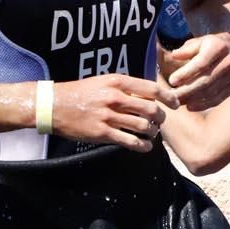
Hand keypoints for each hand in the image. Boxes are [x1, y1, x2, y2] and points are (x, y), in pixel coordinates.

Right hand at [50, 74, 172, 151]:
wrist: (54, 105)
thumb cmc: (80, 93)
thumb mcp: (103, 81)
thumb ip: (125, 87)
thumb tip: (148, 95)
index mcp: (117, 82)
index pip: (152, 88)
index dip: (168, 97)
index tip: (175, 104)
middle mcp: (115, 98)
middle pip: (151, 109)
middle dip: (161, 118)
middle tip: (160, 122)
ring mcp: (109, 116)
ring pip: (143, 126)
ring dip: (152, 132)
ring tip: (151, 133)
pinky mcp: (103, 133)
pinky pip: (130, 141)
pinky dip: (142, 146)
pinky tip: (145, 147)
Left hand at [158, 30, 229, 109]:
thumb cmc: (208, 46)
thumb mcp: (197, 42)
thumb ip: (185, 50)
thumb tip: (174, 55)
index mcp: (219, 46)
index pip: (201, 63)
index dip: (185, 73)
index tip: (171, 81)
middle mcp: (229, 61)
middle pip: (206, 80)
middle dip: (187, 90)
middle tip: (172, 96)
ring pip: (211, 91)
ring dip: (192, 99)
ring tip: (177, 102)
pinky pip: (217, 99)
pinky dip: (202, 105)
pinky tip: (189, 106)